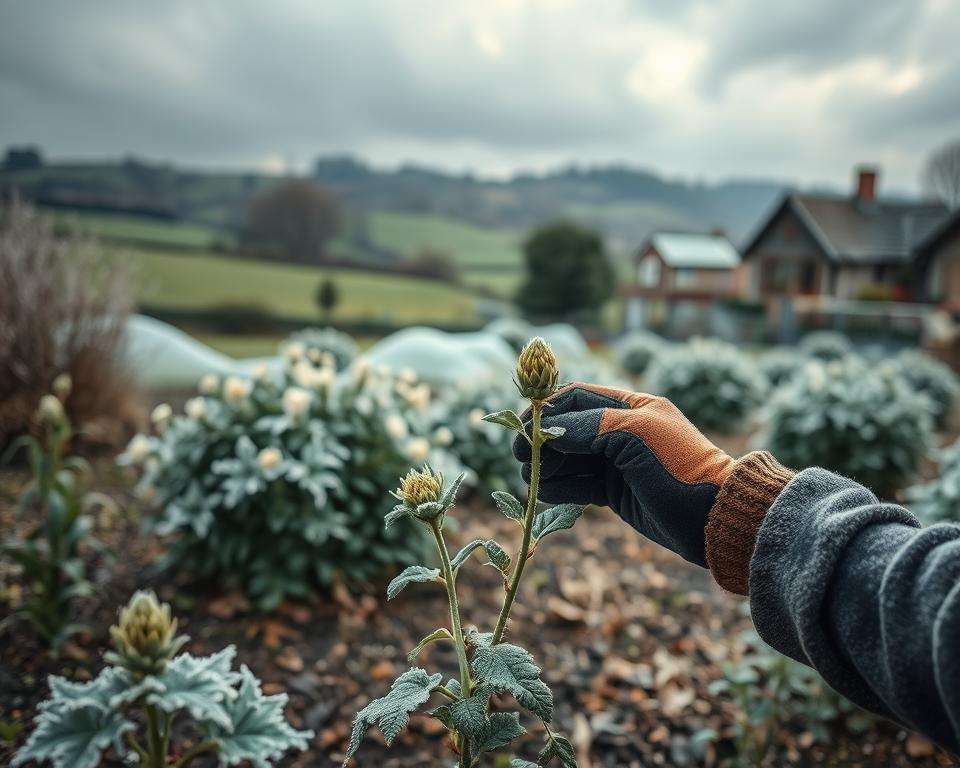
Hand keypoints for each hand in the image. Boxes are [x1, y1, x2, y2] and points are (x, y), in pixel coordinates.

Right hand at [513, 382, 734, 565]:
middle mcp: (622, 431)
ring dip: (548, 468)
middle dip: (543, 444)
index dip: (546, 412)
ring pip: (570, 459)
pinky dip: (561, 488)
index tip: (522, 430)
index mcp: (631, 407)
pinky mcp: (615, 492)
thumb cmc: (680, 469)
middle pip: (568, 430)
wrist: (714, 520)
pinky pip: (579, 484)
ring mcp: (618, 463)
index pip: (576, 399)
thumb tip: (551, 430)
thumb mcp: (637, 436)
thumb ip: (593, 426)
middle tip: (522, 461)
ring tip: (533, 481)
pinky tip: (547, 493)